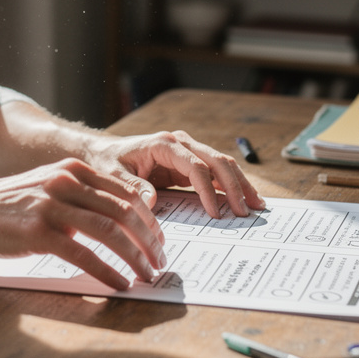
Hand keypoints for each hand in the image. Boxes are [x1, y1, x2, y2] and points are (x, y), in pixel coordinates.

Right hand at [0, 158, 167, 290]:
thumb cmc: (14, 204)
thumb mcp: (51, 187)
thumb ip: (83, 197)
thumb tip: (120, 224)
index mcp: (75, 170)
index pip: (126, 193)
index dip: (149, 219)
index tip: (160, 240)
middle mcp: (67, 182)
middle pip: (124, 211)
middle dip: (149, 240)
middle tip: (161, 261)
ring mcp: (53, 206)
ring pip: (109, 232)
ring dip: (135, 257)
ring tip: (147, 275)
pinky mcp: (40, 232)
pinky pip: (84, 254)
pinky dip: (107, 271)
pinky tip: (119, 283)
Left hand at [85, 130, 266, 219]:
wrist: (102, 153)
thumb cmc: (106, 163)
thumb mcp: (113, 176)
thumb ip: (133, 187)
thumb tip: (151, 202)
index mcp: (164, 144)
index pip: (196, 167)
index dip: (208, 190)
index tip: (216, 214)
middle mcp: (180, 144)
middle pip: (217, 161)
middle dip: (235, 185)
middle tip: (248, 210)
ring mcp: (187, 152)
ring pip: (222, 165)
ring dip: (240, 184)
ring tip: (256, 205)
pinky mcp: (188, 163)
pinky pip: (214, 174)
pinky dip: (230, 186)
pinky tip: (242, 199)